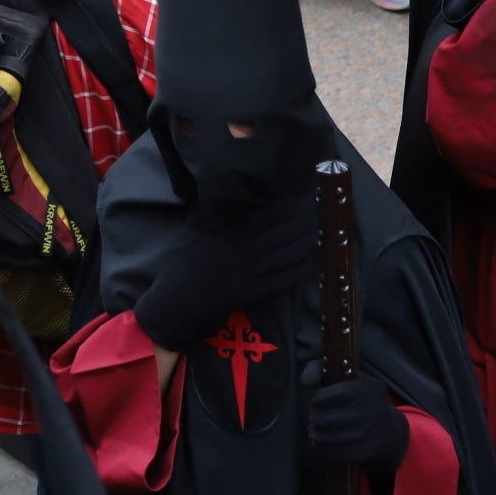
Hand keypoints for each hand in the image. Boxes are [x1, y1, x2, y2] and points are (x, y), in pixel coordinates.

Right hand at [133, 206, 316, 354]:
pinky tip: (311, 256)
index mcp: (227, 236)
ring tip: (317, 227)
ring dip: (306, 241)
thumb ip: (210, 214)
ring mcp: (251, 274)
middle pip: (283, 234)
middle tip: (313, 208)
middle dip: (302, 220)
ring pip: (288, 255)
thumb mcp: (193, 233)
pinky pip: (286, 277)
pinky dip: (302, 266)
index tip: (296, 196)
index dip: (284, 207)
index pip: (263, 217)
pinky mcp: (257, 292)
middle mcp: (243, 253)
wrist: (178, 303)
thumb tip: (221, 191)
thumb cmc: (183, 266)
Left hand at [302, 364, 410, 473]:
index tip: (316, 401)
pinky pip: (334, 453)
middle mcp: (373, 410)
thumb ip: (319, 369)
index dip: (318, 399)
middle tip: (314, 417)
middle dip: (315, 418)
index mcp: (370, 388)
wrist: (390, 430)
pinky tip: (322, 443)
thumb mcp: (348, 377)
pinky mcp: (367, 451)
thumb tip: (305, 383)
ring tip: (314, 430)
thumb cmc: (361, 399)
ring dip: (316, 434)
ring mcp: (371, 433)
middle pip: (326, 418)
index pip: (330, 394)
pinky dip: (323, 449)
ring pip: (327, 437)